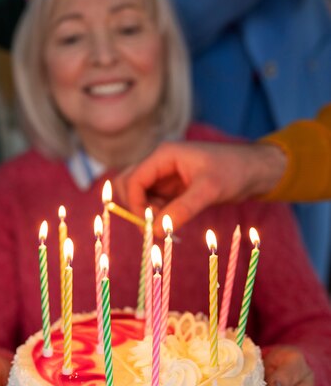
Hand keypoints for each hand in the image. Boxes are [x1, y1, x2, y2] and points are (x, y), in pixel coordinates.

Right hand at [116, 140, 285, 236]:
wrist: (255, 170)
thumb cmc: (234, 171)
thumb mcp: (209, 190)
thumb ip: (182, 209)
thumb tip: (156, 230)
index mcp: (164, 155)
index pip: (133, 179)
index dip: (135, 204)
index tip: (149, 225)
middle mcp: (160, 163)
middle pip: (129, 185)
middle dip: (136, 208)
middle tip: (154, 228)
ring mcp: (165, 175)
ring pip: (140, 196)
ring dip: (148, 214)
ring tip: (168, 229)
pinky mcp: (173, 188)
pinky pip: (154, 202)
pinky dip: (158, 216)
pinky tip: (173, 226)